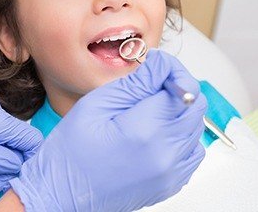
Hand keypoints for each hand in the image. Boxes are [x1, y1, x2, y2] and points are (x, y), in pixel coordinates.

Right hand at [9, 50, 207, 211]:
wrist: (62, 193)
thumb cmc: (70, 152)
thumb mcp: (96, 105)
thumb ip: (135, 83)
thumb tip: (161, 64)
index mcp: (145, 131)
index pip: (183, 88)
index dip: (171, 70)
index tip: (156, 67)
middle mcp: (165, 154)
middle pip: (195, 106)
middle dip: (176, 87)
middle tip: (149, 84)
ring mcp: (171, 173)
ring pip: (195, 127)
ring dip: (178, 111)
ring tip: (147, 110)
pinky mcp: (170, 184)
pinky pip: (191, 151)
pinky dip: (179, 135)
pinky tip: (153, 132)